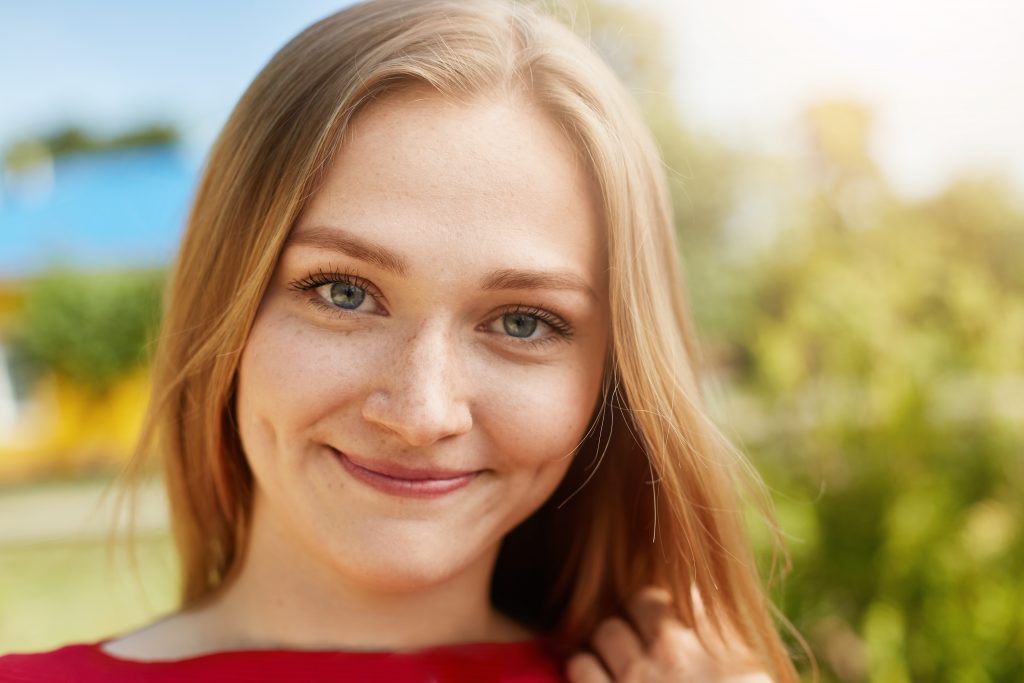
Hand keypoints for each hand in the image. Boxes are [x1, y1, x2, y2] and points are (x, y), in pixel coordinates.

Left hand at [566, 586, 771, 681]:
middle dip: (625, 632)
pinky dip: (585, 672)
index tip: (659, 628)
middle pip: (618, 618)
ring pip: (596, 639)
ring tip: (619, 670)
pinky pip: (579, 668)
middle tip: (638, 653)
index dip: (652, 611)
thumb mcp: (746, 673)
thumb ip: (718, 632)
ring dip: (603, 651)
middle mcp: (660, 663)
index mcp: (696, 651)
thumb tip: (689, 595)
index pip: (651, 599)